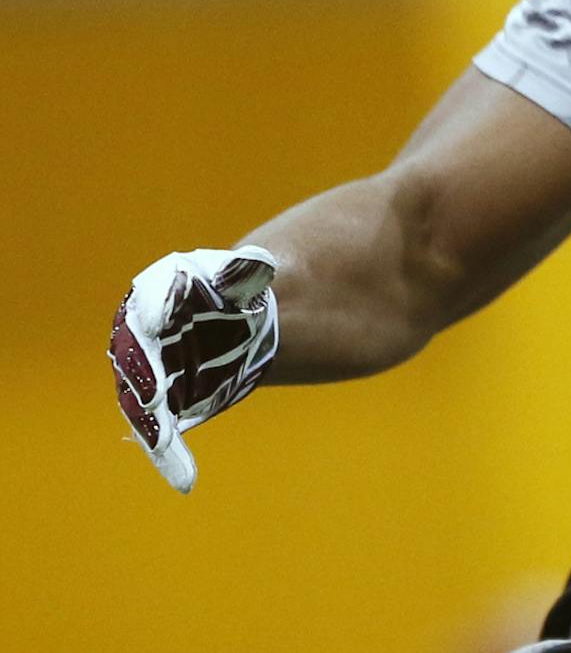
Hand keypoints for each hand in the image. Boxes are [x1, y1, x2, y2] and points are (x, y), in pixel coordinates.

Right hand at [109, 246, 280, 492]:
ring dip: (151, 425)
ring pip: (140, 402)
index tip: (152, 318)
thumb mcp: (246, 275)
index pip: (151, 299)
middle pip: (136, 357)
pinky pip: (158, 430)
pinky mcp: (157, 403)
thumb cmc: (236, 287)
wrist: (233, 316)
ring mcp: (142, 371)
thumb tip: (258, 267)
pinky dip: (168, 455)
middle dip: (143, 376)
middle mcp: (138, 334)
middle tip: (152, 396)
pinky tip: (185, 480)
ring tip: (165, 445)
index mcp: (157, 291)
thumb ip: (245, 274)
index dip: (152, 308)